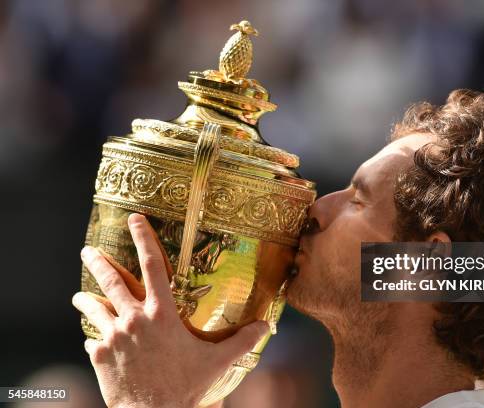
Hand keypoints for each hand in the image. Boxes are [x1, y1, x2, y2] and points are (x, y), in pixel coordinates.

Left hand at [72, 213, 269, 407]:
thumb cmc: (185, 387)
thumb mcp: (217, 362)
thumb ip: (242, 341)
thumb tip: (267, 325)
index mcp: (162, 314)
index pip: (152, 265)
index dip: (143, 237)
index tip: (133, 219)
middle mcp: (135, 319)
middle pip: (112, 281)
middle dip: (98, 262)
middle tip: (87, 251)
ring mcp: (113, 336)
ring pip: (94, 307)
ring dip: (85, 298)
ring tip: (78, 295)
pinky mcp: (99, 355)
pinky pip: (93, 338)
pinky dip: (94, 335)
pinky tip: (94, 337)